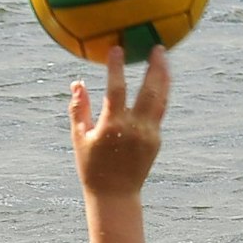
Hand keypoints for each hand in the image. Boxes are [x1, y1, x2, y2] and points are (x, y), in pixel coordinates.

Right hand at [70, 45, 171, 198]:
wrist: (115, 195)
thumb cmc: (92, 167)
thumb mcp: (79, 138)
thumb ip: (79, 109)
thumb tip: (78, 83)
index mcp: (112, 127)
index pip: (116, 90)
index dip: (116, 67)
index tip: (117, 49)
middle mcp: (134, 128)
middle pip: (150, 90)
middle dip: (155, 66)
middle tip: (157, 47)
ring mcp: (149, 134)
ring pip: (161, 99)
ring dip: (164, 77)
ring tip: (163, 59)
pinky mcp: (156, 139)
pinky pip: (160, 111)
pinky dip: (160, 93)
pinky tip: (159, 82)